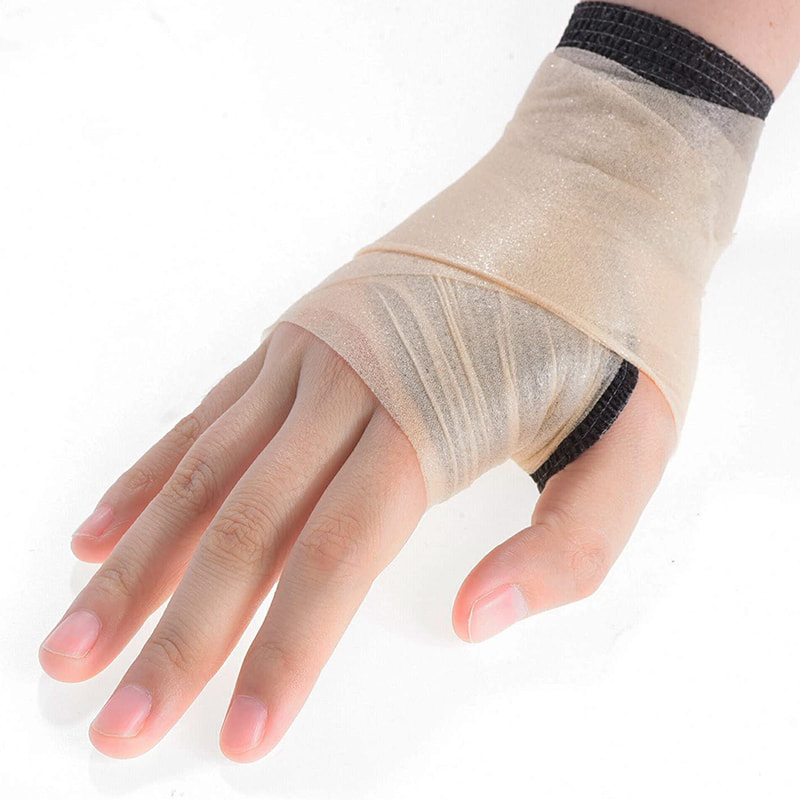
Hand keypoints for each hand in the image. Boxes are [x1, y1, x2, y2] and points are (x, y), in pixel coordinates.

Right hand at [39, 320, 674, 761]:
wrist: (591, 182)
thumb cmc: (619, 314)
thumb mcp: (640, 437)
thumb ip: (567, 546)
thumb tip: (468, 622)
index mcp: (429, 415)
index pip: (333, 558)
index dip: (281, 654)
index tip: (237, 740)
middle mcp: (349, 379)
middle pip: (244, 528)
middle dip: (176, 638)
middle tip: (114, 724)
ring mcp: (314, 349)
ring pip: (204, 474)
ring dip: (133, 567)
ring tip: (70, 643)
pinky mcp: (304, 331)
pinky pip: (210, 414)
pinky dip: (151, 478)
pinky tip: (100, 532)